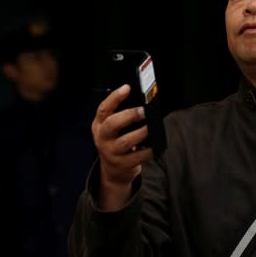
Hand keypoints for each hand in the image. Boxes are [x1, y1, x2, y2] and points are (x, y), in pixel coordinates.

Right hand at [92, 84, 152, 209]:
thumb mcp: (112, 128)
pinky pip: (138, 157)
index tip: (127, 87)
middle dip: (130, 115)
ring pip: (126, 141)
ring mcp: (112, 152)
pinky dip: (149, 151)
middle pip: (112, 124)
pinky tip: (156, 146)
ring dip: (141, 132)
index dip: (115, 97)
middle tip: (144, 110)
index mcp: (99, 124)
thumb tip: (142, 101)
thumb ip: (121, 115)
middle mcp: (103, 137)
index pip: (104, 109)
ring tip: (152, 127)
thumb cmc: (116, 141)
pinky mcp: (123, 164)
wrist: (113, 169)